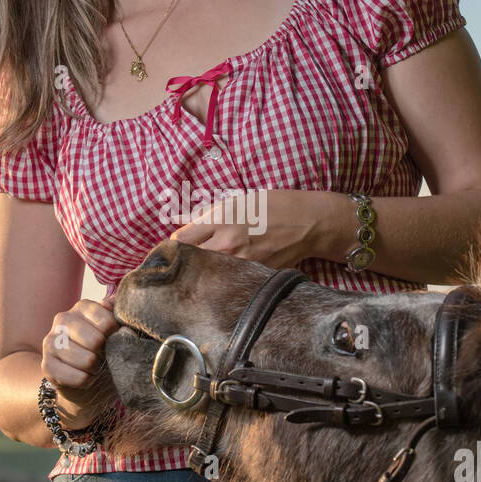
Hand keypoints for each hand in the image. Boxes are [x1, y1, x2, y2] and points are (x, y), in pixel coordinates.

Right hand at [41, 293, 118, 418]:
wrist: (89, 384)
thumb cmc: (106, 353)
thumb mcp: (118, 333)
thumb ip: (119, 317)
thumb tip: (112, 302)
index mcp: (82, 307)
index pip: (106, 320)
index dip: (115, 336)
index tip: (113, 341)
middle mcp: (63, 319)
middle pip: (95, 340)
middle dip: (105, 354)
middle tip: (103, 357)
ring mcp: (51, 342)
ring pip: (86, 360)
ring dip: (96, 369)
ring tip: (94, 367)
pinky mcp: (47, 365)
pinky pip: (76, 377)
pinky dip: (86, 381)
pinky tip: (85, 378)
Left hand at [167, 189, 332, 267]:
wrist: (308, 222)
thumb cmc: (273, 205)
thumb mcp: (236, 201)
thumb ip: (207, 216)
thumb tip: (183, 226)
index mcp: (220, 219)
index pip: (180, 239)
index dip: (172, 245)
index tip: (172, 249)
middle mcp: (227, 242)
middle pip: (189, 260)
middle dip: (183, 262)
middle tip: (180, 264)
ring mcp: (240, 262)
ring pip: (208, 274)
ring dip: (201, 273)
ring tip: (202, 271)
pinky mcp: (253, 275)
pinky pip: (230, 280)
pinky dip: (224, 280)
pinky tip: (225, 277)